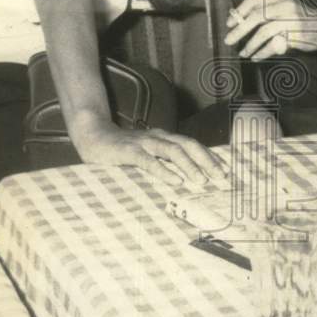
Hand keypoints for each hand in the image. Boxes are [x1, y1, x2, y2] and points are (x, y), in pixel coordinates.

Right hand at [76, 122, 229, 189]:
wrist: (91, 135)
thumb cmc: (121, 150)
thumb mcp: (146, 153)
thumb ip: (162, 160)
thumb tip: (183, 178)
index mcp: (164, 138)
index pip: (192, 144)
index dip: (209, 156)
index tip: (225, 170)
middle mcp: (157, 137)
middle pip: (188, 145)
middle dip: (206, 160)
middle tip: (221, 176)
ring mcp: (143, 143)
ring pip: (172, 151)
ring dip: (189, 165)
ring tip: (202, 180)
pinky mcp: (128, 151)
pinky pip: (149, 161)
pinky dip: (163, 170)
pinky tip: (175, 180)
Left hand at [223, 0, 316, 60]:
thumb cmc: (298, 19)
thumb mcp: (283, 8)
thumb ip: (264, 12)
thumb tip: (236, 20)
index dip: (239, 10)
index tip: (229, 23)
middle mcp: (286, 5)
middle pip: (257, 16)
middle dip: (240, 29)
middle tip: (229, 40)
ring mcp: (293, 20)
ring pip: (265, 31)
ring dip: (251, 44)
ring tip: (244, 53)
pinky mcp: (297, 35)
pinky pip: (275, 45)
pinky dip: (263, 52)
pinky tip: (257, 57)